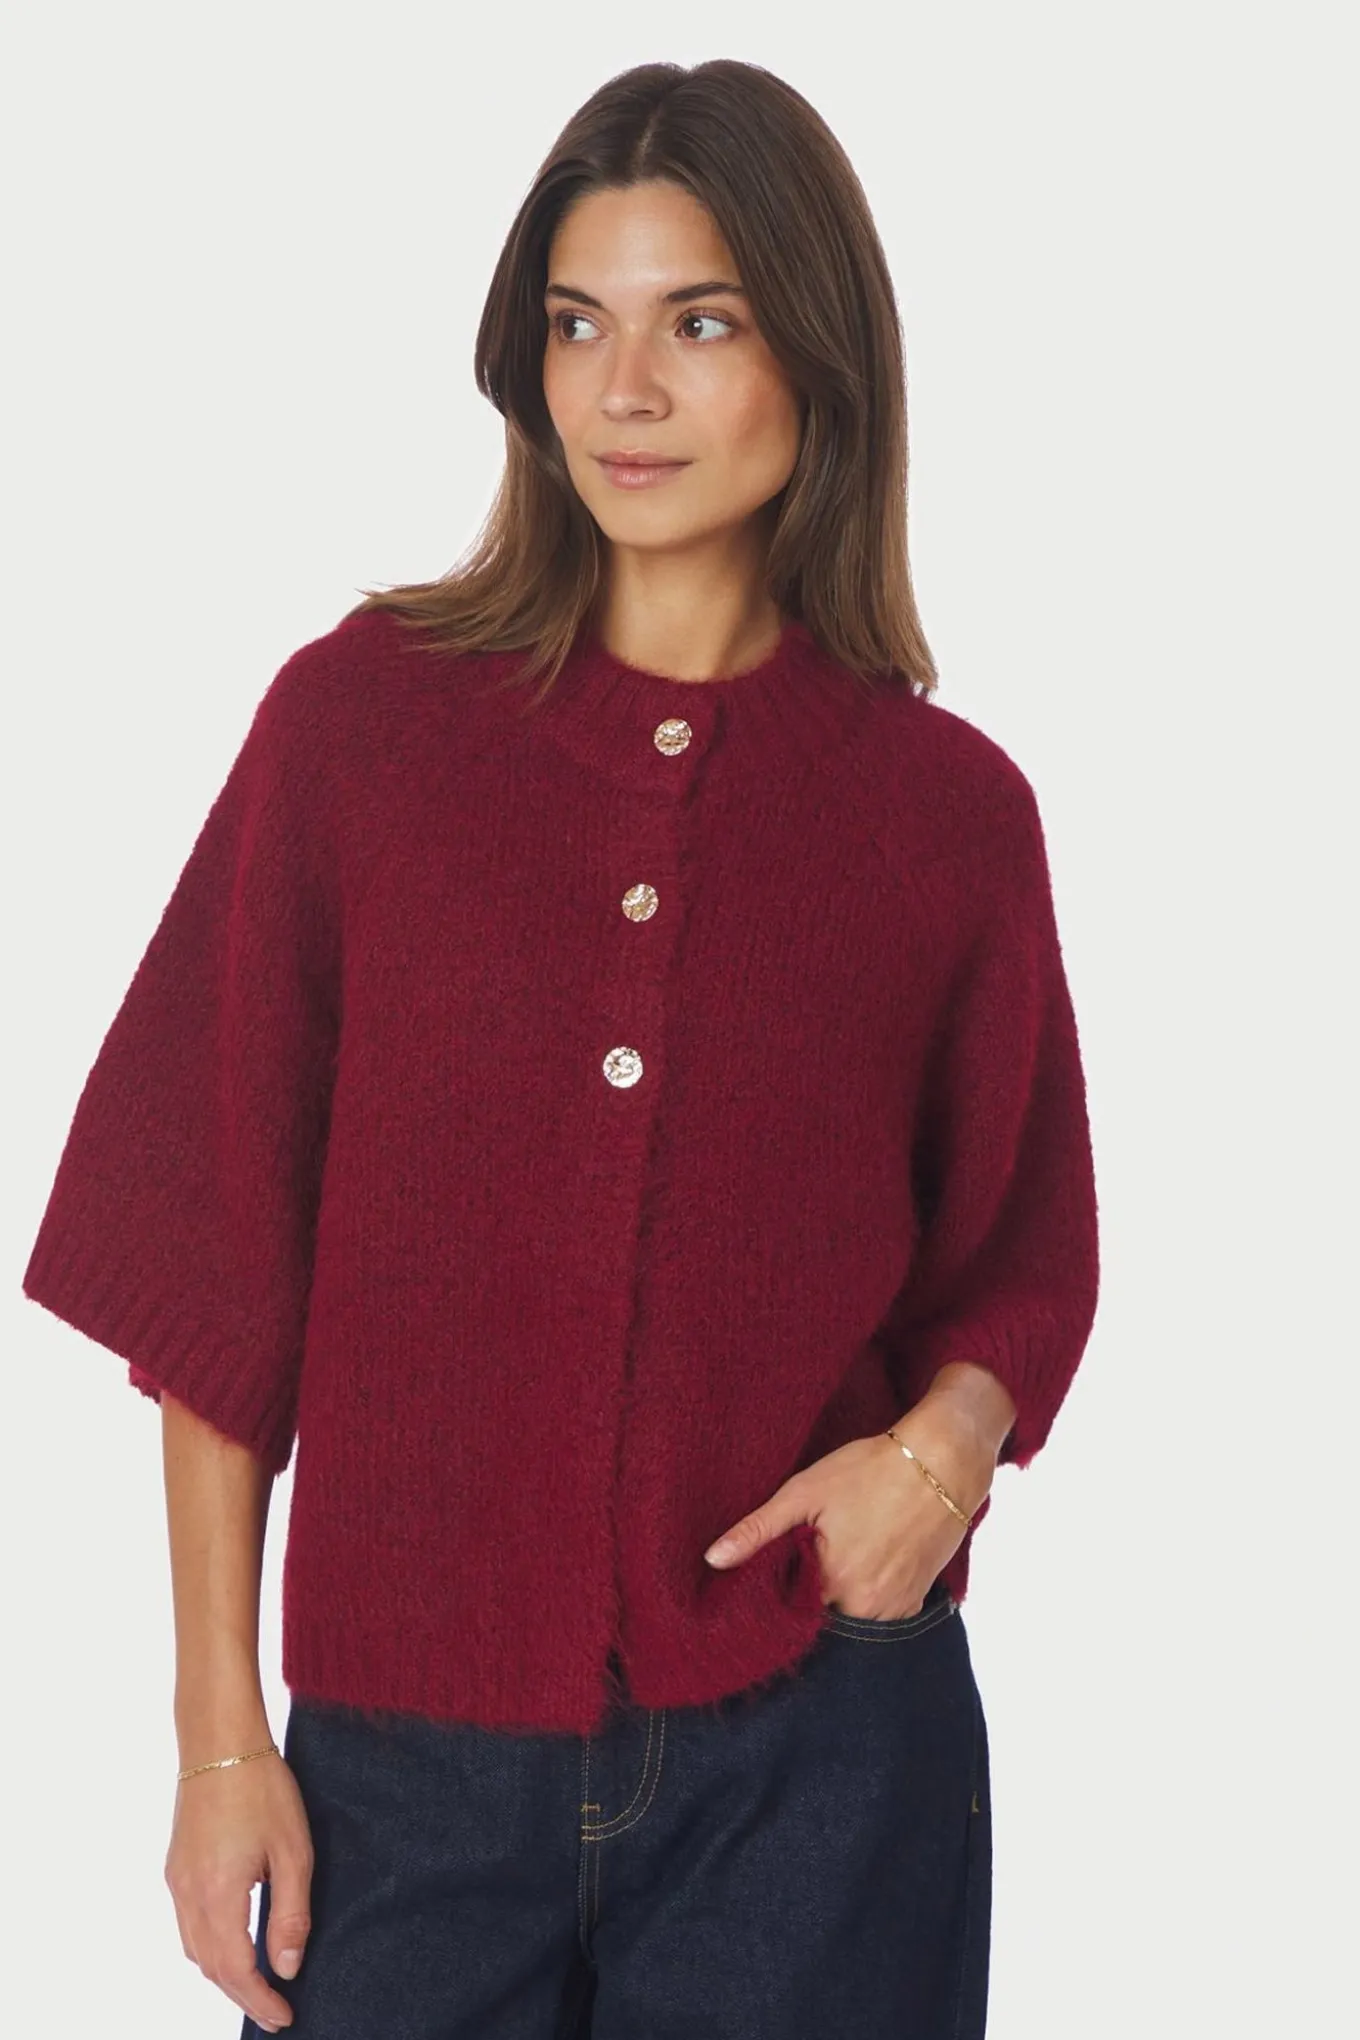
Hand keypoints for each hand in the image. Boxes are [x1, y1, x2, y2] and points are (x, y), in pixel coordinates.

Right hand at [165, 1744, 312, 2032]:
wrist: (219, 1740)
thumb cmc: (262, 1787)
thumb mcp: (293, 1849)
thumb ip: (291, 1912)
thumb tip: (287, 1967)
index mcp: (218, 1893)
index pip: (236, 1969)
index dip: (260, 1999)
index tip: (285, 2016)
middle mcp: (188, 1893)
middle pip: (211, 1967)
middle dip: (243, 1995)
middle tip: (275, 2012)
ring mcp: (177, 1880)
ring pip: (195, 1949)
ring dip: (224, 1974)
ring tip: (258, 1985)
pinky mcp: (176, 1866)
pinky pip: (188, 1925)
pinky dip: (210, 1947)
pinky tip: (233, 1944)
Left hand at [702, 1367, 1011, 1619]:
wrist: (943, 1461)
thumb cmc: (871, 1469)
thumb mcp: (806, 1490)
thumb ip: (759, 1529)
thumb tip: (713, 1560)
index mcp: (832, 1583)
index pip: (787, 1608)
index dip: (779, 1587)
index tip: (778, 1564)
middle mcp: (865, 1606)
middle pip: (821, 1615)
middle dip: (810, 1592)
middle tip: (815, 1550)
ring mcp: (895, 1607)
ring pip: (850, 1616)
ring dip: (840, 1595)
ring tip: (843, 1551)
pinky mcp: (916, 1600)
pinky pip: (880, 1612)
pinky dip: (868, 1594)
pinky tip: (867, 1558)